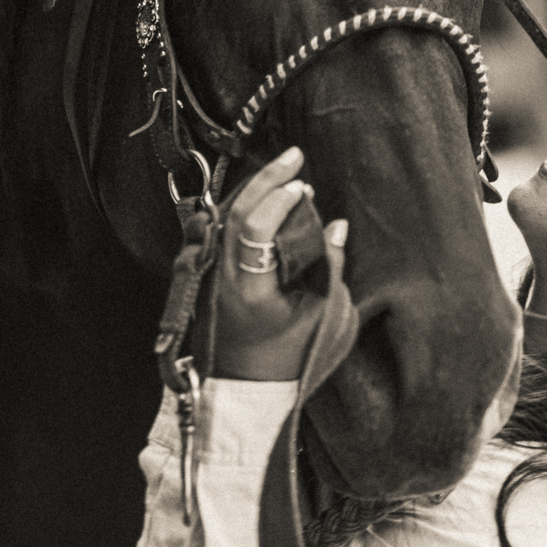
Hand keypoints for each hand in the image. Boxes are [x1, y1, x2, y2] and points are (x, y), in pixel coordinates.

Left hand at [213, 147, 347, 381]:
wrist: (249, 389)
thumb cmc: (291, 359)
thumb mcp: (323, 317)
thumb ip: (328, 268)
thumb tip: (334, 226)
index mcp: (251, 289)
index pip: (255, 228)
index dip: (277, 199)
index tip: (302, 187)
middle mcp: (224, 277)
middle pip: (236, 212)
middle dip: (266, 180)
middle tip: (294, 157)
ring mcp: (213, 276)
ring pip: (226, 217)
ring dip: (255, 191)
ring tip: (285, 176)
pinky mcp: (211, 277)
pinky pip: (225, 231)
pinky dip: (246, 210)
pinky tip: (264, 200)